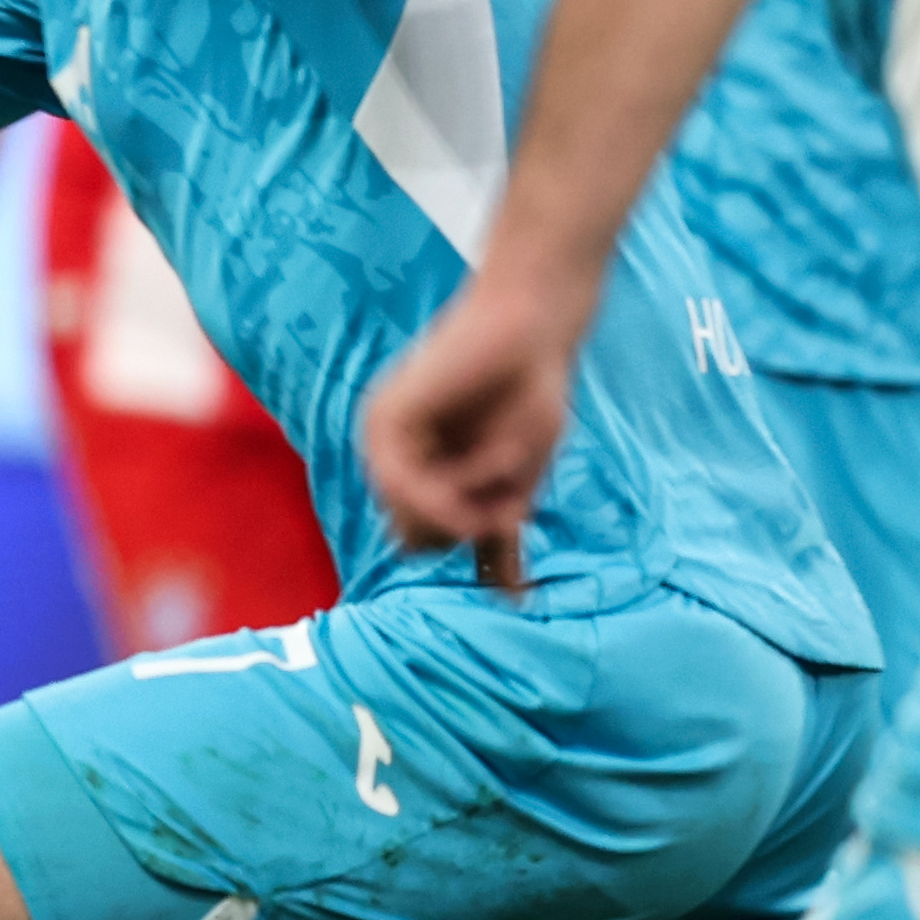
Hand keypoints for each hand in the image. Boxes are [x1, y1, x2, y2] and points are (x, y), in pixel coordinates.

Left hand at [357, 272, 587, 592]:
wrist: (535, 325)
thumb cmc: (530, 396)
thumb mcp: (516, 479)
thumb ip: (496, 529)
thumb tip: (496, 594)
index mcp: (418, 475)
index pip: (423, 543)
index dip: (472, 547)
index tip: (513, 532)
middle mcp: (392, 460)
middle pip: (418, 539)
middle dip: (472, 529)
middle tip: (514, 492)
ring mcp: (384, 440)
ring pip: (416, 518)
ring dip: (475, 505)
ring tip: (509, 460)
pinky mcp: (386, 419)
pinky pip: (411, 484)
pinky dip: (460, 486)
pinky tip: (492, 463)